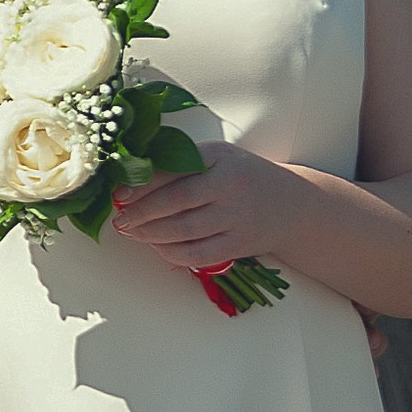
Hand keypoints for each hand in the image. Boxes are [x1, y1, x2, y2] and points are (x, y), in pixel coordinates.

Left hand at [110, 137, 286, 278]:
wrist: (292, 205)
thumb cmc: (243, 177)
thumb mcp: (217, 158)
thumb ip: (180, 164)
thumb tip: (131, 180)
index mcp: (220, 157)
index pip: (173, 169)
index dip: (142, 184)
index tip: (119, 194)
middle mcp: (230, 185)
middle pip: (176, 201)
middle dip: (141, 213)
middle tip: (121, 220)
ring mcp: (237, 217)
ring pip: (184, 230)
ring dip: (151, 234)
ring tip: (132, 232)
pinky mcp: (239, 244)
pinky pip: (198, 254)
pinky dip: (171, 253)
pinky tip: (157, 246)